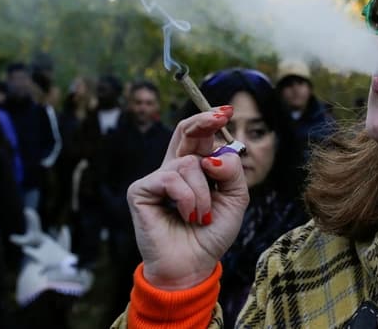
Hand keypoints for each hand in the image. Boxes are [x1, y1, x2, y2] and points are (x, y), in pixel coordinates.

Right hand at [127, 108, 248, 289]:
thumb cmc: (212, 233)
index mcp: (196, 168)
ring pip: (188, 164)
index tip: (227, 111)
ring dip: (204, 192)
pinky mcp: (141, 190)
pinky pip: (172, 179)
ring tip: (202, 216)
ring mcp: (157, 178)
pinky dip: (187, 198)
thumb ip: (232, 171)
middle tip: (219, 117)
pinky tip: (187, 216)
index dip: (210, 121)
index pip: (199, 136)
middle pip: (184, 132)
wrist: (194, 265)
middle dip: (203, 122)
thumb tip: (213, 155)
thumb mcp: (235, 198)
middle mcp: (174, 168)